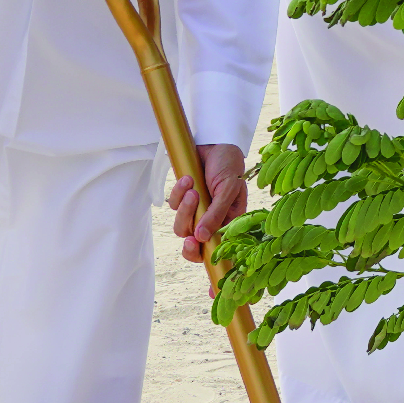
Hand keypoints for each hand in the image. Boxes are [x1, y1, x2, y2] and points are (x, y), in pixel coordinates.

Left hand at [166, 143, 247, 261]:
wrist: (215, 143)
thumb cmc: (229, 166)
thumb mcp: (229, 190)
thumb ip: (216, 214)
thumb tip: (202, 238)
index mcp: (228, 223)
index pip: (216, 250)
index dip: (206, 259)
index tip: (199, 259)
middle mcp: (211, 221)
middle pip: (193, 242)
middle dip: (189, 232)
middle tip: (190, 223)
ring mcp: (196, 211)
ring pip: (181, 225)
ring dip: (185, 208)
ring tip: (193, 188)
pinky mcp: (184, 199)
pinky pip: (174, 205)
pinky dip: (178, 193)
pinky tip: (188, 179)